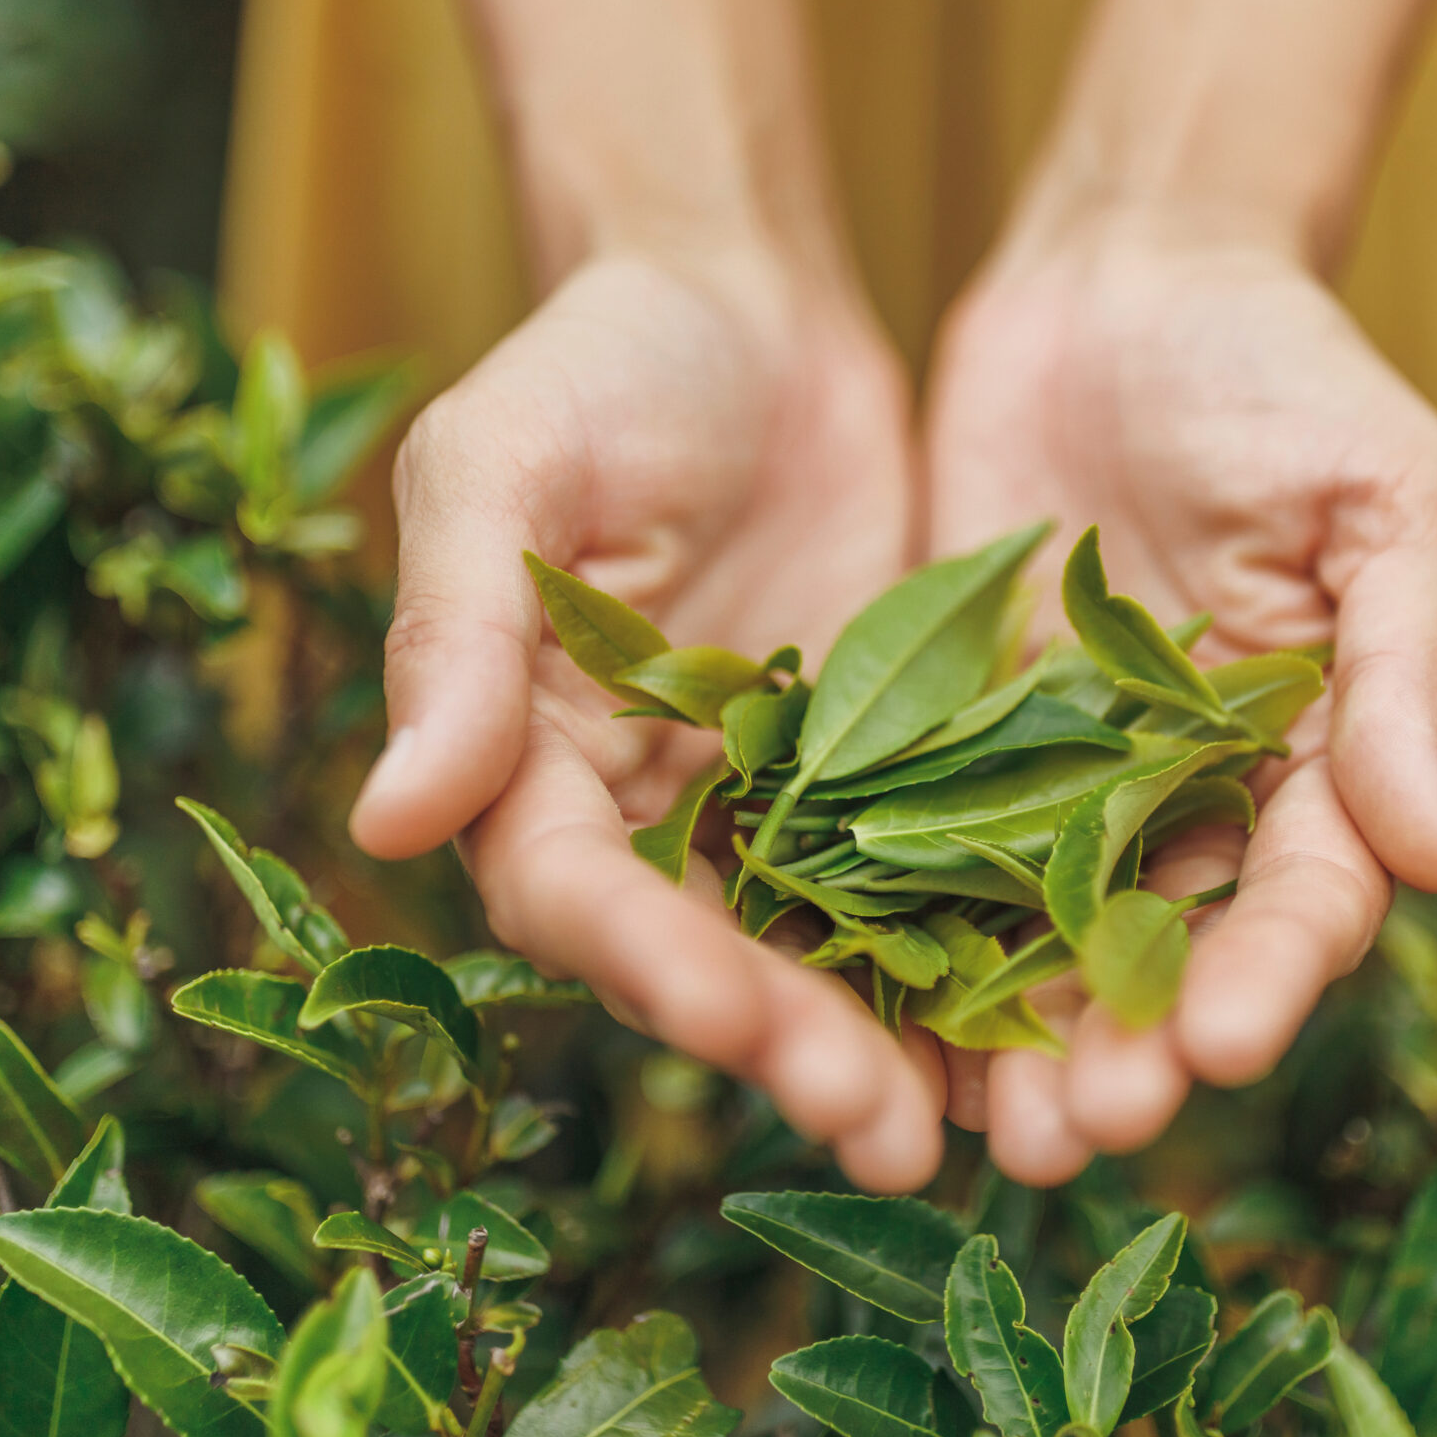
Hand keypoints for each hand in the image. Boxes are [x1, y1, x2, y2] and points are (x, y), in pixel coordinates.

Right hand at [350, 251, 946, 1190]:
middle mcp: (647, 811)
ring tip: (980, 1133)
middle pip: (706, 955)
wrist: (748, 304)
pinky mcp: (893, 770)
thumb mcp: (502, 467)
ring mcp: (776, 801)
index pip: (569, 888)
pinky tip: (1057, 1018)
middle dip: (788, 1041)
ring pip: (827, 949)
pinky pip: (933, 877)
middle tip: (880, 1120)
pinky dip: (984, 951)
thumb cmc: (596, 362)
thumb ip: (458, 636)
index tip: (723, 1007)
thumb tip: (379, 822)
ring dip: (892, 1045)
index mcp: (529, 757)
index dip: (640, 956)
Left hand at [923, 228, 1436, 1183]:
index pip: (1305, 896)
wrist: (1122, 276)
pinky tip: (860, 1013)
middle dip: (1129, 1049)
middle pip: (1166, 954)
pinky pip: (920, 852)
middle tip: (1079, 1131)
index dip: (1271, 976)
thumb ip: (1411, 674)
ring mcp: (1062, 777)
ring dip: (1012, 1040)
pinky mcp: (945, 738)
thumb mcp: (1393, 499)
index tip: (1228, 1045)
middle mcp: (1192, 798)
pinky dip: (898, 937)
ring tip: (975, 1131)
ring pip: (1038, 935)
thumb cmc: (1290, 372)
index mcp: (1320, 761)